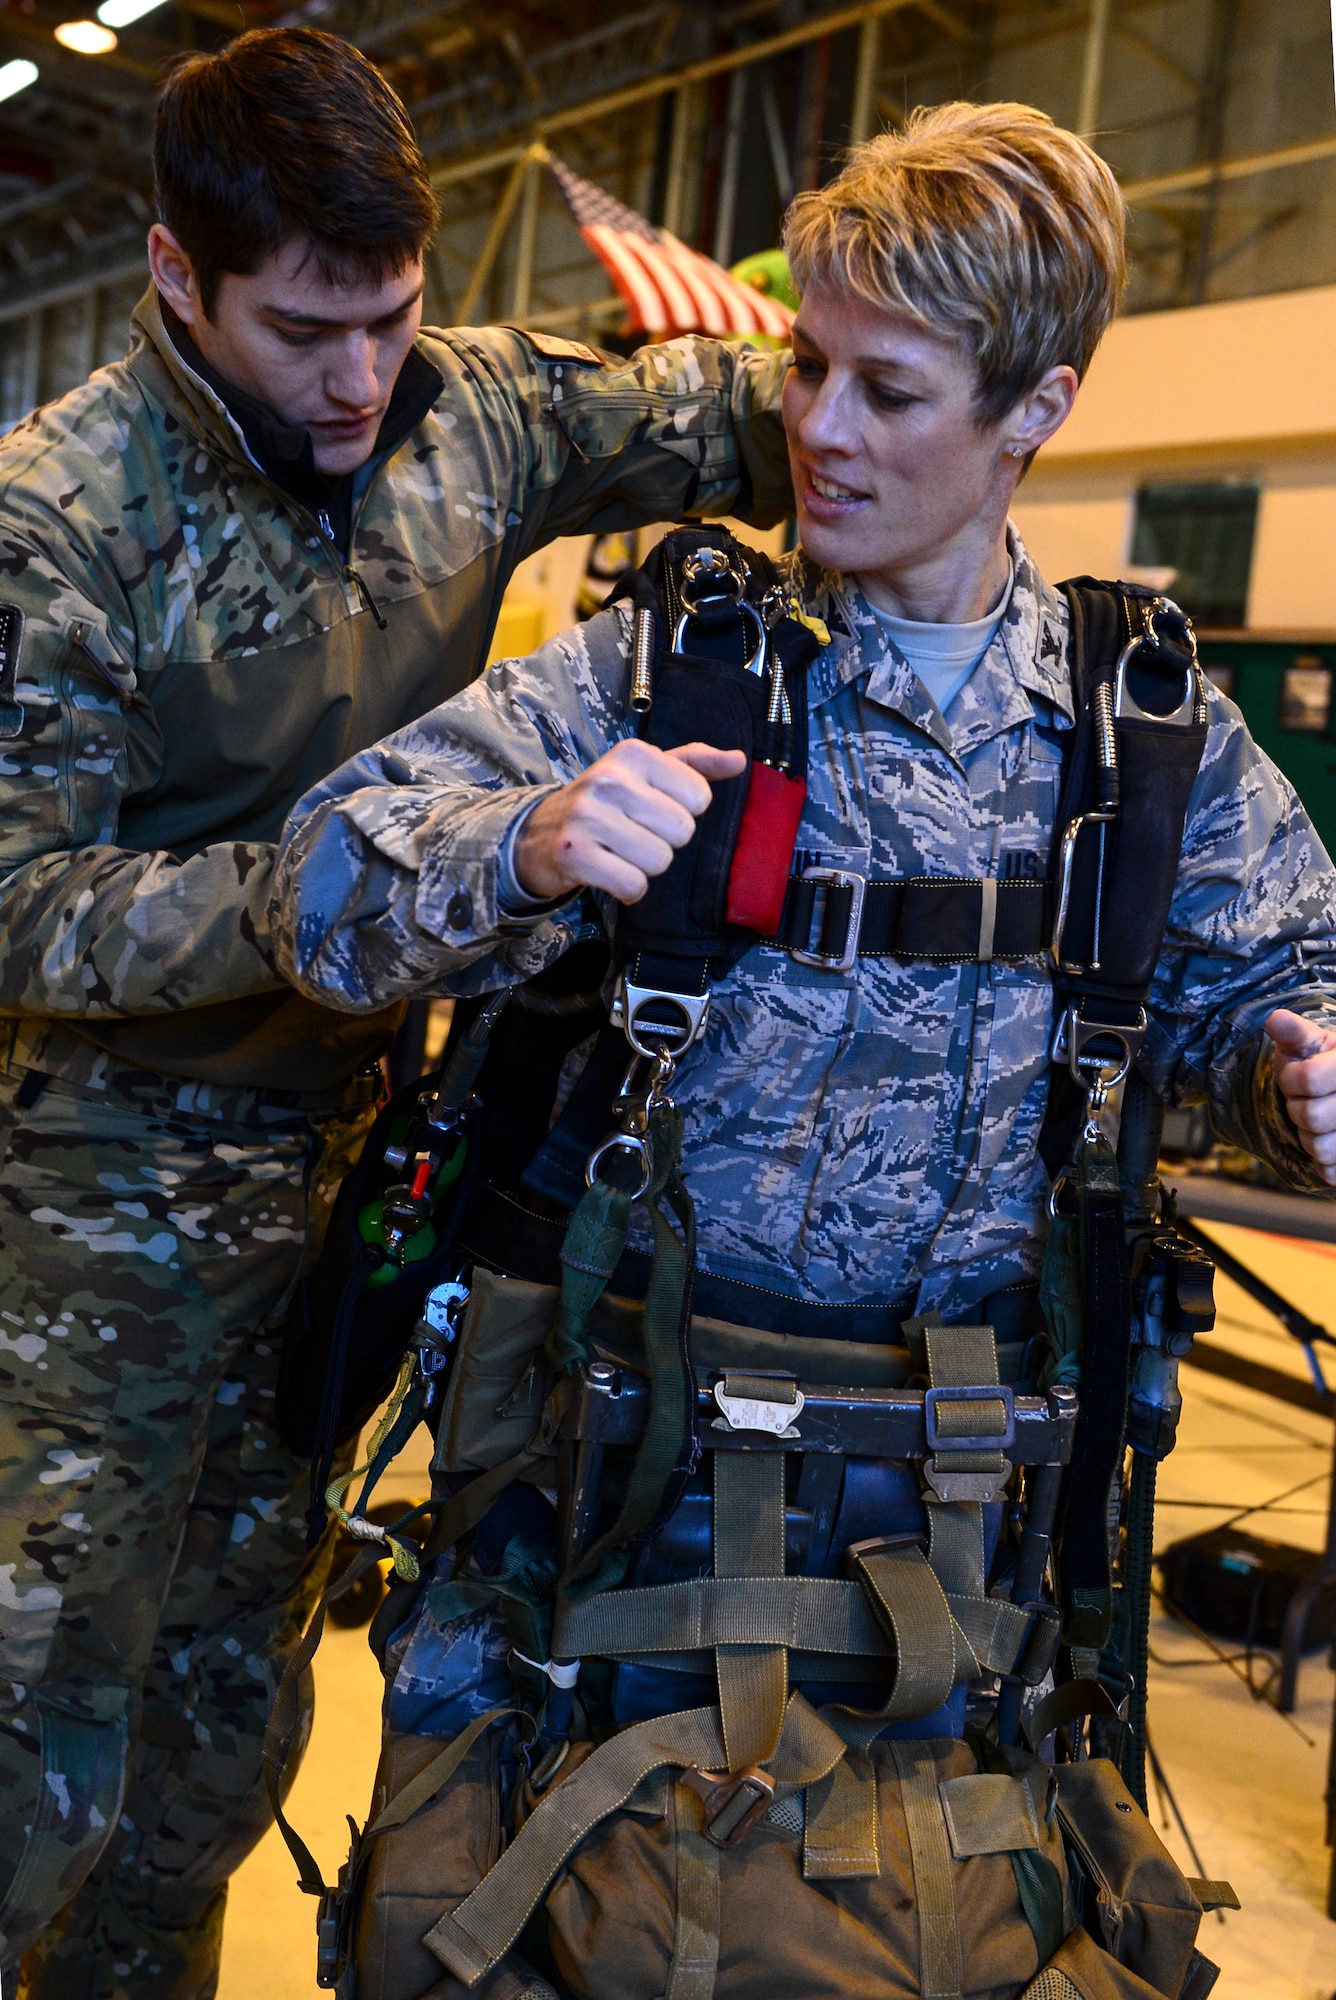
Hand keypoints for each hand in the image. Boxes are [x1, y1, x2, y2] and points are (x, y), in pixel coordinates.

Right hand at [515, 740, 747, 904]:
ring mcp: (588, 816)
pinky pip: (633, 885)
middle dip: (664, 842)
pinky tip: (610, 873)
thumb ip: (695, 764)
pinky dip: (628, 889)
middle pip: (682, 832)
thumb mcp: (646, 772)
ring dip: (644, 867)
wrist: (539, 833)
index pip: (699, 796)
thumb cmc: (604, 802)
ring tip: (620, 853)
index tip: (652, 810)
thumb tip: (739, 761)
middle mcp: (609, 779)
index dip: (682, 812)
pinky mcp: (575, 854)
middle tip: (633, 834)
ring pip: (659, 861)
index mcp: (634, 754)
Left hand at [1265, 1009, 1335, 1185]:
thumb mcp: (1312, 1043)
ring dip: (1306, 1135)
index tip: (1294, 1076)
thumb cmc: (1323, 1062)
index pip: (1308, 1079)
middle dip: (1296, 1108)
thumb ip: (1295, 1033)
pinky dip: (1319, 1161)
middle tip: (1303, 1100)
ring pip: (1320, 1148)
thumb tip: (1276, 1020)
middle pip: (1312, 1117)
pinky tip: (1325, 1138)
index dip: (1290, 1079)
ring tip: (1314, 1120)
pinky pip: (1331, 1172)